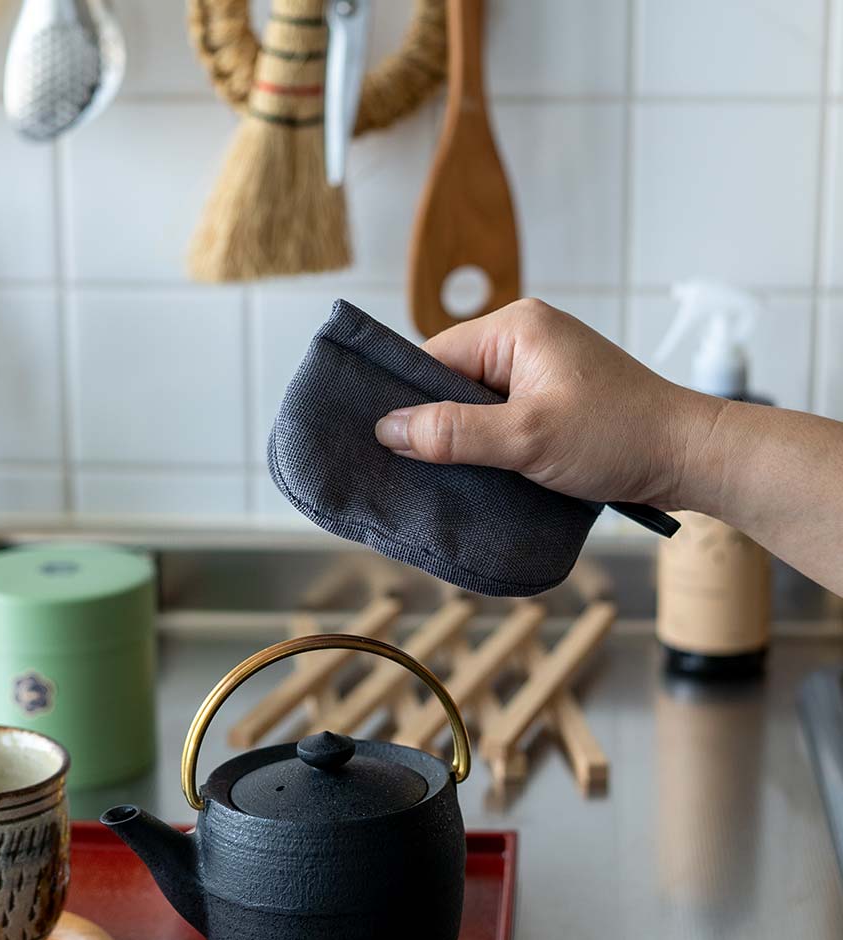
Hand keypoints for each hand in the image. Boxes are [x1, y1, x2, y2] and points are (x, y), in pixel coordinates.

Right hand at [374, 298, 718, 508]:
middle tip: (414, 467)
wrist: (690, 458)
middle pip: (452, 382)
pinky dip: (490, 445)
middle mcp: (525, 339)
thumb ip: (453, 433)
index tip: (386, 443)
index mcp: (515, 328)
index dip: (409, 401)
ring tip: (448, 475)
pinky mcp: (553, 399)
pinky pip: (501, 417)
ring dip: (465, 439)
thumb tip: (387, 429)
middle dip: (437, 424)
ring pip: (476, 404)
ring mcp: (541, 369)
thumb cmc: (618, 436)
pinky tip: (482, 472)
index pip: (435, 358)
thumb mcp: (526, 437)